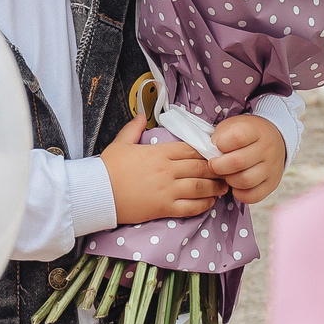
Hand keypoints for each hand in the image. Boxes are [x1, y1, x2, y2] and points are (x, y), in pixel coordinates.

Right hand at [102, 116, 225, 222]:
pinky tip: (210, 203)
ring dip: (215, 187)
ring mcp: (167, 190)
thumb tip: (142, 115)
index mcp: (159, 152)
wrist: (97, 192)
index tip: (215, 154)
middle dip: (216, 170)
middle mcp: (167, 170)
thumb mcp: (120, 143)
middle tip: (226, 171)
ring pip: (200, 187)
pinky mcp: (164, 208)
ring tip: (224, 188)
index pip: (190, 150)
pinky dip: (204, 205)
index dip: (206, 152)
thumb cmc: (107, 168)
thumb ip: (134, 128)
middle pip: (200, 168)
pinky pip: (190, 207)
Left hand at [209, 114, 287, 204]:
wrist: (273, 139)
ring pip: (246, 181)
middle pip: (239, 162)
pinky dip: (239, 194)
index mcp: (256, 130)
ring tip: (226, 174)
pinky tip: (235, 185)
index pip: (238, 137)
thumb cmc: (246, 135)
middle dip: (219, 166)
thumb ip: (220, 137)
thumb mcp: (232, 126)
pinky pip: (253, 196)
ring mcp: (272, 168)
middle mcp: (267, 148)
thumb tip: (210, 154)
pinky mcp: (272, 184)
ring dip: (229, 181)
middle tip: (214, 164)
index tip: (218, 146)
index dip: (222, 144)